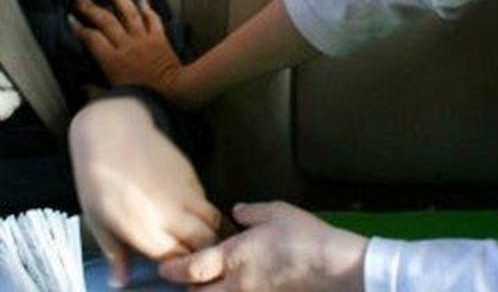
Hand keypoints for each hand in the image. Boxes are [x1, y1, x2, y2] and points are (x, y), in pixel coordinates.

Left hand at [69, 98, 221, 286]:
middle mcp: (169, 214)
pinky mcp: (189, 173)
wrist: (110, 131)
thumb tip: (119, 282)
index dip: (183, 269)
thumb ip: (115, 254)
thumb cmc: (96, 178)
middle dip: (204, 253)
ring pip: (213, 220)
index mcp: (145, 230)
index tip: (180, 271)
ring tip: (199, 237)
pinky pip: (205, 198)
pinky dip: (203, 209)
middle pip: (205, 243)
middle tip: (196, 256)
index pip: (180, 262)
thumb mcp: (97, 220)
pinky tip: (191, 210)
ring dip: (210, 232)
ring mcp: (183, 192)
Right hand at [70, 0, 185, 101]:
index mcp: (113, 60)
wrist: (174, 92)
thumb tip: (82, 86)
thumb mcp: (115, 100)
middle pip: (107, 21)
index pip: (92, 39)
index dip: (80, 29)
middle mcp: (126, 45)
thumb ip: (95, 93)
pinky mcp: (159, 38)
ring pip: (129, 12)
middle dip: (92, 8)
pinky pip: (152, 19)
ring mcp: (144, 39)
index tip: (70, 19)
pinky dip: (147, 8)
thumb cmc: (144, 99)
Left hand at [158, 201, 367, 291]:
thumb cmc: (305, 236)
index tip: (163, 268)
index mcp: (235, 256)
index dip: (174, 269)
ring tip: (207, 282)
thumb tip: (236, 212)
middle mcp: (238, 283)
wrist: (334, 266)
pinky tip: (236, 284)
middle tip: (182, 278)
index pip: (192, 268)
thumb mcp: (276, 212)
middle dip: (189, 289)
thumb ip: (251, 213)